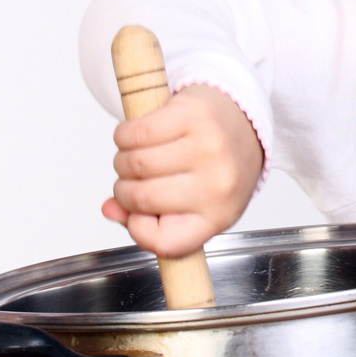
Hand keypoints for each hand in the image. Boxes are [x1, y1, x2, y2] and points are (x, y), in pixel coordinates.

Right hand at [102, 84, 263, 258]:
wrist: (244, 122)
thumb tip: (110, 209)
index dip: (138, 231)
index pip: (164, 241)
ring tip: (137, 157)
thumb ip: (151, 217)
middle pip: (140, 198)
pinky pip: (136, 132)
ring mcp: (208, 146)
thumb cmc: (219, 167)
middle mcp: (218, 183)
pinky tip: (138, 137)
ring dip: (123, 161)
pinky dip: (124, 136)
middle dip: (124, 189)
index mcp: (219, 214)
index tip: (138, 215)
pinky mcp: (193, 114)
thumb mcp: (197, 204)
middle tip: (134, 180)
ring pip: (134, 163)